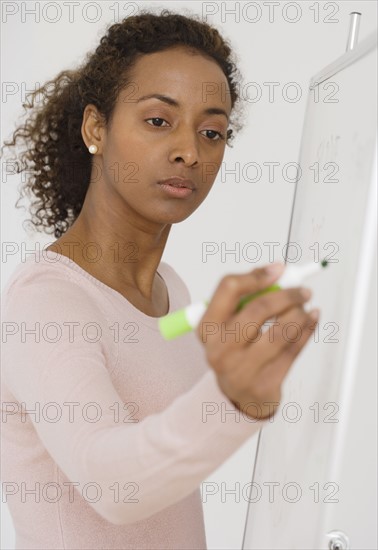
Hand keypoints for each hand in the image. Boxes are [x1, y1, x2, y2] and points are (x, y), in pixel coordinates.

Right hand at [195, 264, 318, 420]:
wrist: (238, 395)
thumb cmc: (235, 350)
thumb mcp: (228, 324)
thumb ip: (246, 297)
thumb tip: (277, 271)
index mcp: (207, 327)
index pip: (229, 288)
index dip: (257, 276)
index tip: (278, 271)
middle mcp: (220, 347)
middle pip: (259, 308)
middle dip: (287, 295)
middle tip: (302, 291)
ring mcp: (241, 368)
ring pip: (281, 331)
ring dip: (300, 314)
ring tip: (305, 309)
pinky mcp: (264, 383)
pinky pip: (293, 350)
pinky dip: (307, 331)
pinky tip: (311, 320)